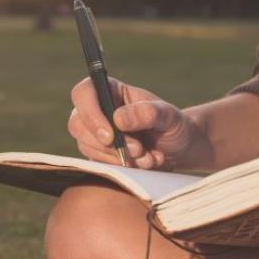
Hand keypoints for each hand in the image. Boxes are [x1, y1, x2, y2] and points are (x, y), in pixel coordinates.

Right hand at [68, 77, 212, 169]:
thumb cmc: (174, 125)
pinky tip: (145, 164)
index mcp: (111, 90)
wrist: (180, 148)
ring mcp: (96, 134)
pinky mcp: (100, 154)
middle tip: (138, 150)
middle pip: (78, 124)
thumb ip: (147, 113)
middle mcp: (98, 110)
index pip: (84, 93)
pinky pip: (98, 164)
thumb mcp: (168, 115)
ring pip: (86, 147)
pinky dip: (121, 168)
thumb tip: (118, 119)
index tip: (110, 136)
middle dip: (107, 144)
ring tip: (148, 158)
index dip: (90, 113)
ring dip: (117, 157)